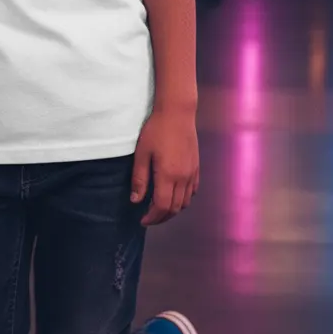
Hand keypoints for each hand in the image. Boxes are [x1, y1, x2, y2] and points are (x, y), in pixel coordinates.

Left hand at [130, 108, 198, 225]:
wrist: (177, 113)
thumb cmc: (156, 130)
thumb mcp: (142, 153)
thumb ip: (139, 178)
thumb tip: (136, 200)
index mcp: (168, 175)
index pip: (161, 207)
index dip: (152, 218)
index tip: (142, 220)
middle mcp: (183, 178)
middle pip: (175, 208)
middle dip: (161, 217)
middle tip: (149, 217)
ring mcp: (192, 173)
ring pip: (185, 202)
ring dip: (173, 209)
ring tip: (159, 207)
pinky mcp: (197, 167)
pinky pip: (193, 191)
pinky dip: (184, 199)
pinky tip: (174, 194)